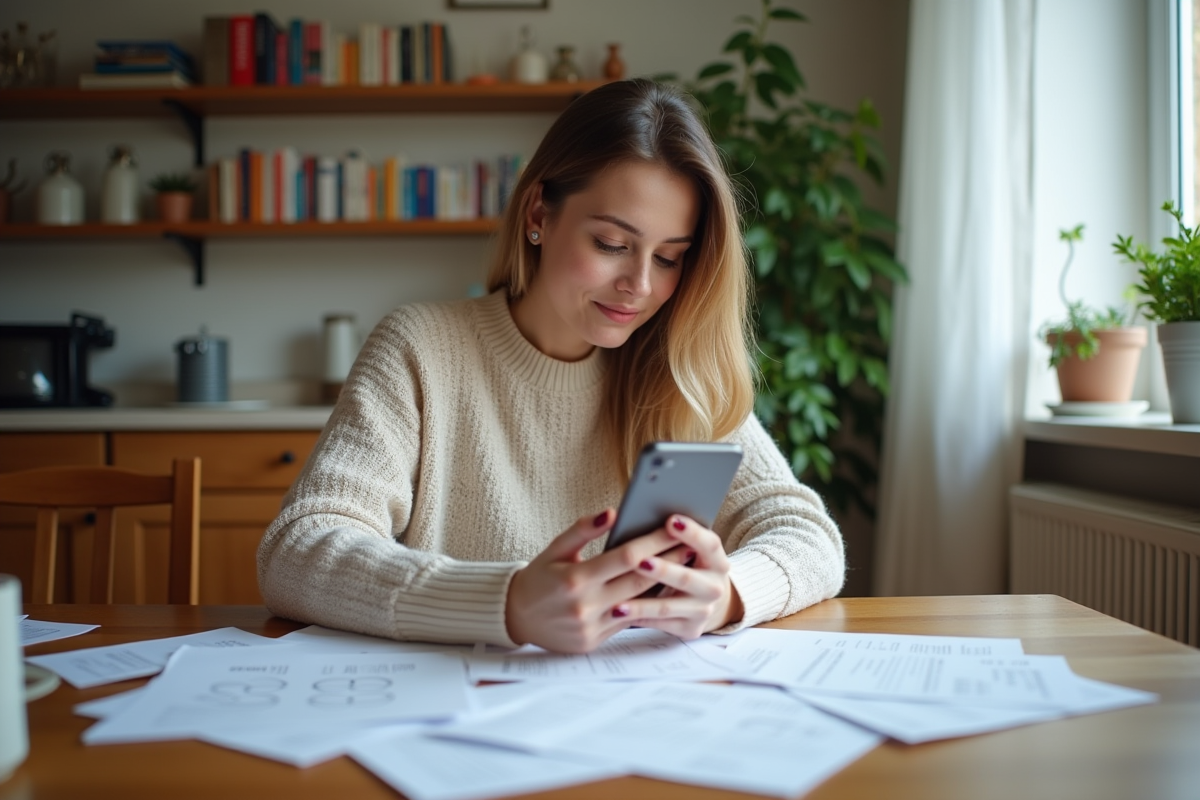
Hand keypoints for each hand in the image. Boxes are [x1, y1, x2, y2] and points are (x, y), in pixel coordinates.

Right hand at [504, 509, 692, 652]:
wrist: (516, 617)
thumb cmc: (538, 578)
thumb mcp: (554, 549)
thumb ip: (583, 530)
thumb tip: (612, 513)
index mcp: (575, 578)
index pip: (626, 556)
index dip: (653, 542)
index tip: (673, 528)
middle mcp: (585, 605)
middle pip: (639, 581)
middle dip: (668, 562)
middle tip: (691, 546)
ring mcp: (591, 627)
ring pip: (638, 605)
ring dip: (664, 586)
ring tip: (685, 569)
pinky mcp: (594, 642)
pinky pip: (627, 623)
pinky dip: (646, 607)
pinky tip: (664, 593)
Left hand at [614, 515, 743, 639]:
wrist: (703, 599)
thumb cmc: (687, 564)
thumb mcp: (690, 550)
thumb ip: (674, 539)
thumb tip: (642, 521)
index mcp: (717, 560)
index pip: (709, 544)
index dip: (692, 533)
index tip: (670, 520)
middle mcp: (715, 587)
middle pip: (687, 578)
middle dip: (663, 570)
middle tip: (639, 562)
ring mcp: (703, 610)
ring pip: (668, 606)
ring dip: (642, 604)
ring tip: (618, 602)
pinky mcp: (690, 629)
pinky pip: (660, 624)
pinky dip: (638, 618)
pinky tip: (618, 614)